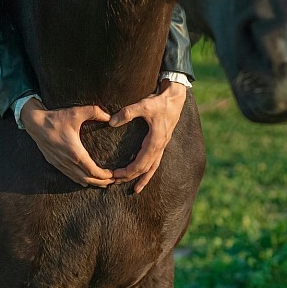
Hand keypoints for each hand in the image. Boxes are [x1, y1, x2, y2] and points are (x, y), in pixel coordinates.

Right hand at [20, 98, 114, 186]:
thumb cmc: (56, 119)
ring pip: (78, 180)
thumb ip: (95, 112)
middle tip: (112, 182)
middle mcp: (68, 162)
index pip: (93, 171)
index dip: (104, 175)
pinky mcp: (54, 163)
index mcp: (76, 153)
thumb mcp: (76, 112)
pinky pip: (69, 176)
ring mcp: (60, 164)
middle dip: (101, 182)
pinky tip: (85, 181)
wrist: (35, 123)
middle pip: (88, 179)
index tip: (113, 175)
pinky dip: (80, 180)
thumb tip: (109, 117)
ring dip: (91, 182)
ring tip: (102, 183)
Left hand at [109, 79, 187, 193]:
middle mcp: (160, 146)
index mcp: (155, 141)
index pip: (140, 163)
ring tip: (135, 189)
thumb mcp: (143, 105)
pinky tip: (144, 174)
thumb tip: (111, 122)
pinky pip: (155, 161)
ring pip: (152, 167)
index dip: (128, 171)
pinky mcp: (161, 143)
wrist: (175, 98)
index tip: (114, 174)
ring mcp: (162, 146)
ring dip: (142, 178)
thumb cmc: (159, 102)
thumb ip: (127, 113)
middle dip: (130, 177)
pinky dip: (149, 170)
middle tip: (115, 182)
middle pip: (145, 169)